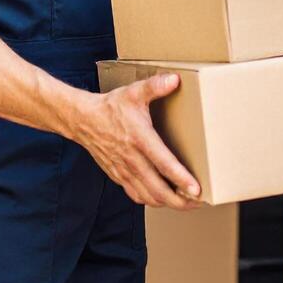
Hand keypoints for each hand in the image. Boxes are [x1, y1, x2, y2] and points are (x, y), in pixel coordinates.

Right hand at [68, 73, 202, 209]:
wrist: (82, 120)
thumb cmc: (111, 107)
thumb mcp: (133, 92)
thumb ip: (155, 86)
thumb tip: (175, 79)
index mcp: (139, 138)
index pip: (163, 164)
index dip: (181, 179)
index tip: (197, 190)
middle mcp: (132, 159)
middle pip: (158, 190)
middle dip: (181, 200)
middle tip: (200, 202)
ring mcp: (124, 170)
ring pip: (148, 196)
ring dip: (169, 204)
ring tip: (186, 203)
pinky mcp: (118, 176)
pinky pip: (136, 195)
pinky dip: (152, 201)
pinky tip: (164, 199)